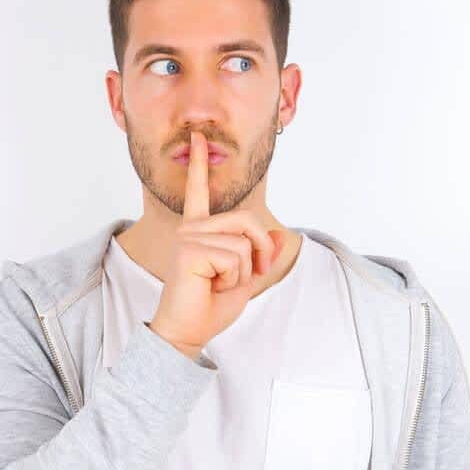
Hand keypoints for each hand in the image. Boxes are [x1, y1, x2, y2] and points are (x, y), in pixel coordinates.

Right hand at [148, 130, 284, 358]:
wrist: (188, 331)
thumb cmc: (210, 307)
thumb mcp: (246, 277)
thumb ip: (261, 253)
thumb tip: (280, 234)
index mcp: (199, 230)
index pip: (200, 192)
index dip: (200, 164)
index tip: (197, 138)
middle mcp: (191, 228)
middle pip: (248, 221)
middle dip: (261, 252)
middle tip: (252, 275)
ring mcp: (188, 237)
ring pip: (244, 244)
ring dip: (244, 272)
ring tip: (219, 284)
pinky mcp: (189, 251)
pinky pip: (235, 257)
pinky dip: (234, 278)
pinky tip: (211, 286)